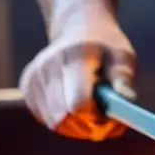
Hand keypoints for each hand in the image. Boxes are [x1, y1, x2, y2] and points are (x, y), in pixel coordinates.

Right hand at [19, 7, 135, 139]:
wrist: (78, 28)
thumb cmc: (105, 46)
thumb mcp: (122, 56)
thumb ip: (124, 78)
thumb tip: (126, 99)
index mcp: (75, 57)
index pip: (78, 103)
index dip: (95, 118)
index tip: (109, 115)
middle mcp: (48, 67)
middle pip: (65, 118)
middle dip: (88, 126)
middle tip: (104, 118)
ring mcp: (34, 78)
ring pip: (56, 124)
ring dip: (77, 126)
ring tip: (92, 107)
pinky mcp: (27, 89)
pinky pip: (48, 120)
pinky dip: (65, 121)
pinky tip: (75, 103)